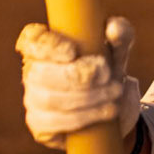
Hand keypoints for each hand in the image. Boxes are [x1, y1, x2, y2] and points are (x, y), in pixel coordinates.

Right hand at [17, 16, 139, 149]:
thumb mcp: (119, 50)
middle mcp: (33, 70)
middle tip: (108, 75)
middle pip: (41, 73)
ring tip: (114, 93)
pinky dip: (83, 117)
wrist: (114, 108)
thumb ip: (121, 34)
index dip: (47, 46)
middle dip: (77, 76)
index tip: (73, 51)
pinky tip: (105, 113)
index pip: (32, 40)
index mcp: (45, 44)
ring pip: (49, 99)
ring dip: (87, 98)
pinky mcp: (40, 124)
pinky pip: (54, 123)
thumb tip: (113, 28)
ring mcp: (33, 98)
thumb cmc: (110, 70)